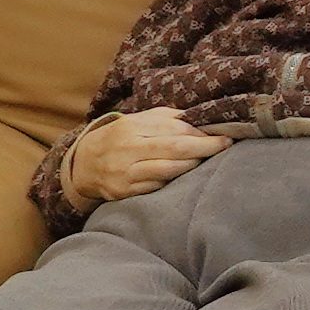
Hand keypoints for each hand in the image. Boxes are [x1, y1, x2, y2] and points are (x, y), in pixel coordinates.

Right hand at [59, 107, 228, 210]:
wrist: (83, 163)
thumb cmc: (121, 137)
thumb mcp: (139, 120)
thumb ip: (168, 118)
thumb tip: (202, 119)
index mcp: (132, 127)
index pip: (175, 129)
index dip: (202, 133)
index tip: (223, 134)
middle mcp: (127, 149)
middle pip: (175, 149)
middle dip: (205, 148)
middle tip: (226, 146)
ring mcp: (124, 173)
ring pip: (168, 170)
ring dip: (192, 165)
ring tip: (206, 160)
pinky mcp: (123, 192)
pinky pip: (157, 187)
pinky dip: (174, 181)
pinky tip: (185, 177)